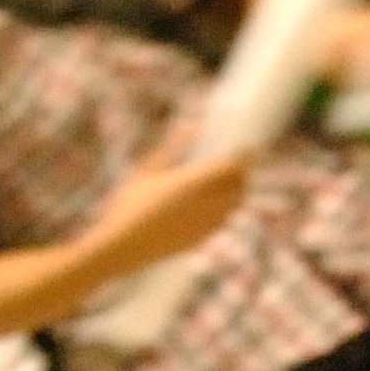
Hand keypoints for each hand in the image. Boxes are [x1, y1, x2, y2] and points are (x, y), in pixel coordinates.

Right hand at [91, 151, 252, 274]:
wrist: (119, 247)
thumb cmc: (129, 205)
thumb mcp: (147, 170)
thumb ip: (171, 146)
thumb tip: (190, 123)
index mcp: (194, 182)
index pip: (233, 167)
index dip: (246, 157)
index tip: (250, 149)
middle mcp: (205, 204)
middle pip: (239, 186)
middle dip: (242, 174)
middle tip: (240, 165)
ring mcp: (204, 224)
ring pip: (233, 206)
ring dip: (236, 193)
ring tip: (231, 183)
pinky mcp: (198, 240)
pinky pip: (221, 222)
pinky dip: (225, 211)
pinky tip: (216, 207)